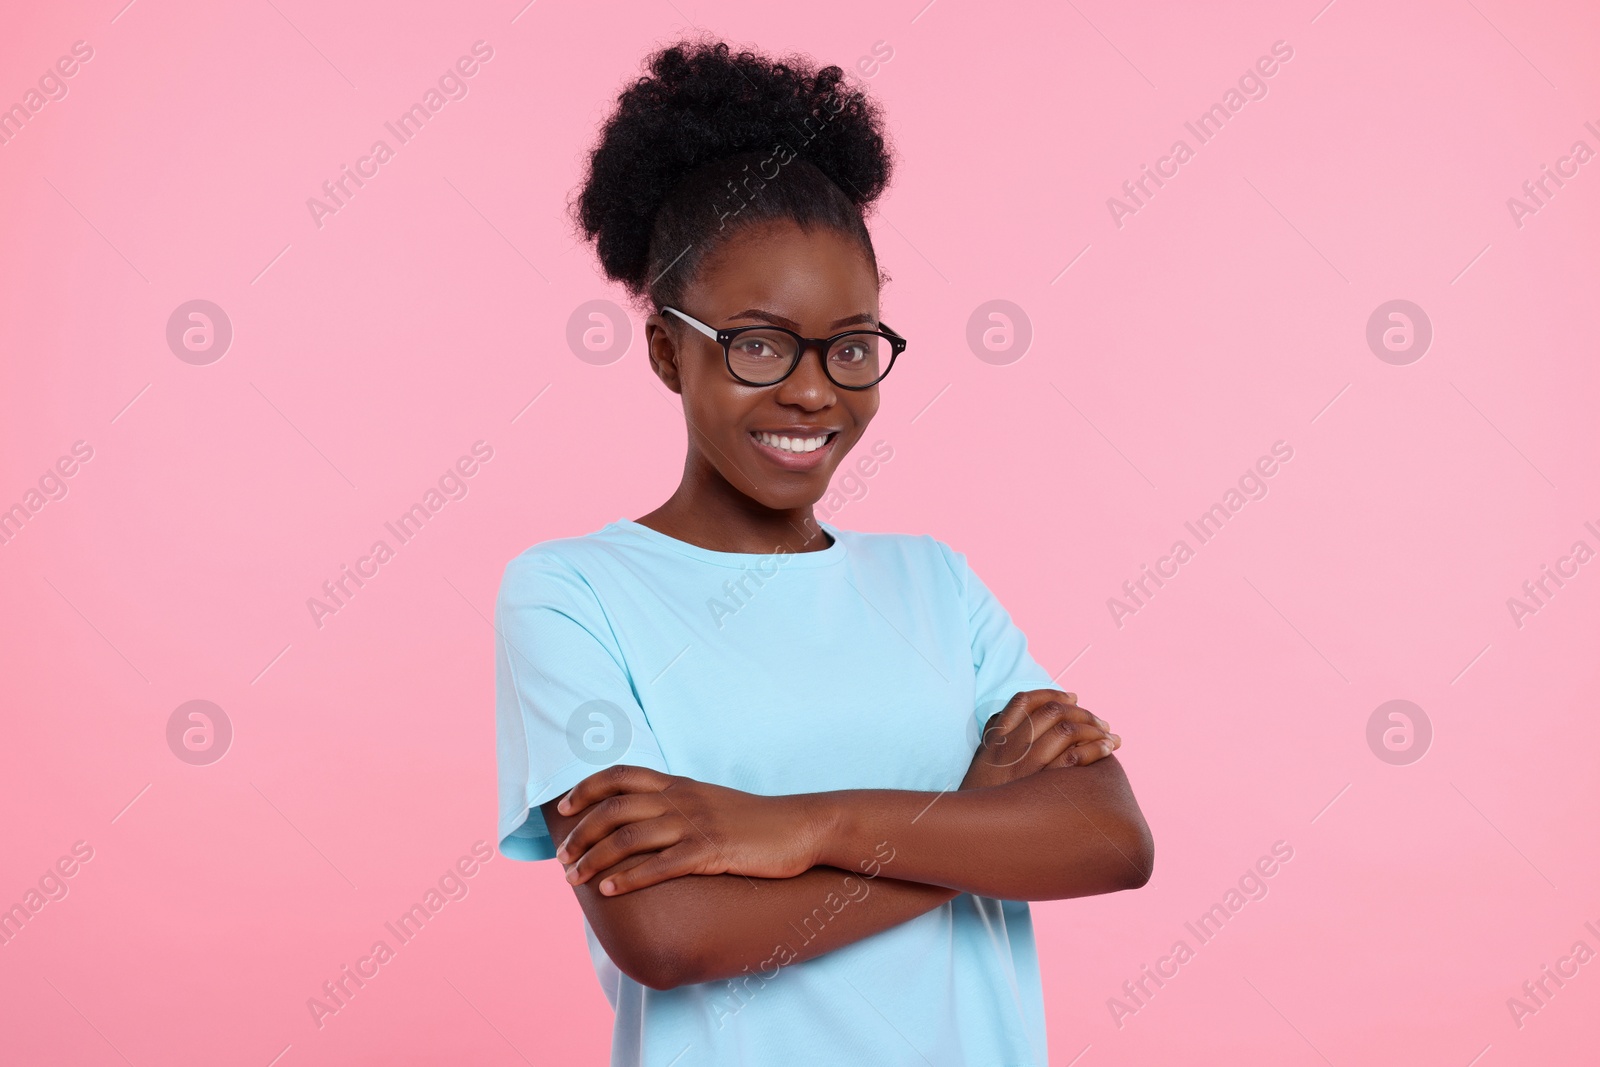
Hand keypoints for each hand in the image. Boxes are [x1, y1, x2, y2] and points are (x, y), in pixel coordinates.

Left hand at [554, 765, 822, 895]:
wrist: (800, 827)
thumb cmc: (756, 821)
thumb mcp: (711, 802)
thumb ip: (679, 804)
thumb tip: (647, 819)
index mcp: (680, 785)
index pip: (622, 775)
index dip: (587, 788)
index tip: (565, 807)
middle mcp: (682, 800)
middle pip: (615, 808)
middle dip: (581, 832)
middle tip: (563, 857)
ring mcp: (695, 825)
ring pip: (630, 837)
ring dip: (595, 858)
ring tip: (575, 879)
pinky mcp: (711, 852)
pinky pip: (660, 865)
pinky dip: (629, 878)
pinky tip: (610, 891)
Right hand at [960, 689, 1120, 789]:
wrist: (974, 829)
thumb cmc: (981, 795)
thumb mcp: (982, 758)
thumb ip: (996, 733)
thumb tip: (1011, 713)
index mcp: (997, 736)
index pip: (1025, 700)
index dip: (1052, 694)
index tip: (1073, 697)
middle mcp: (1010, 745)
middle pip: (1052, 712)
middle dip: (1082, 712)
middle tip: (1101, 722)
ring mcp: (1025, 764)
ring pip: (1066, 730)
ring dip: (1094, 728)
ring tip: (1111, 736)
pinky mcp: (1040, 785)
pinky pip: (1074, 757)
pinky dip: (1095, 748)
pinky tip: (1107, 750)